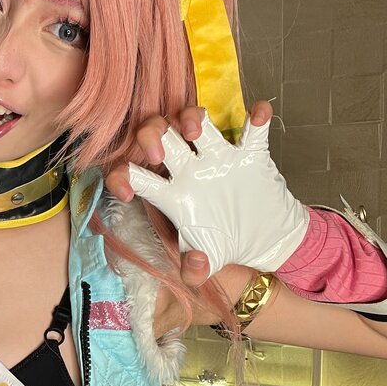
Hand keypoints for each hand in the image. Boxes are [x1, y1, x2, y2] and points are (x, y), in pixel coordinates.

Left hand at [106, 102, 309, 279]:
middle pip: (158, 134)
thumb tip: (195, 266)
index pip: (134, 175)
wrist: (265, 239)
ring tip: (194, 132)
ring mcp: (218, 157)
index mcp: (171, 193)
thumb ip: (195, 269)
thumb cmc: (226, 243)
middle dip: (150, 135)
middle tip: (157, 155)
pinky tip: (259, 116)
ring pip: (195, 119)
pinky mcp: (250, 154)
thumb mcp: (207, 260)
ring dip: (191, 117)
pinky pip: (253, 129)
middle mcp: (189, 168)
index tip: (128, 192)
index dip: (122, 177)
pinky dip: (257, 119)